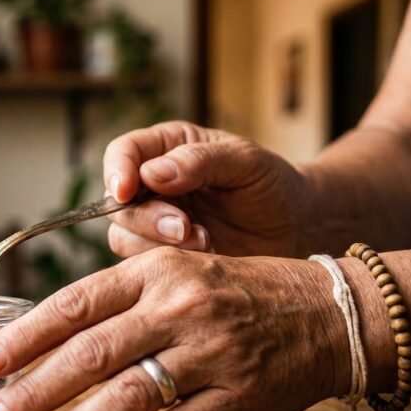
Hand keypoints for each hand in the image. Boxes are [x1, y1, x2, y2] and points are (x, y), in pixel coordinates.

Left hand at [0, 247, 349, 410]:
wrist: (328, 310)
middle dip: (34, 392)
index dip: (25, 335)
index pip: (74, 304)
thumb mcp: (176, 273)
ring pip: (128, 395)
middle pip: (90, 353)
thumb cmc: (236, 292)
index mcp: (153, 273)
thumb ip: (117, 302)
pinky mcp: (240, 395)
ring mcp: (210, 353)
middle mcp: (177, 307)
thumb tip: (47, 340)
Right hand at [103, 121, 310, 257]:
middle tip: (184, 228)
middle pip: (116, 201)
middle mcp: (152, 184)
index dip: (117, 171)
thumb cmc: (272, 186)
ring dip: (158, 243)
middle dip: (146, 217)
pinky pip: (141, 262)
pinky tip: (203, 254)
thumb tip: (151, 173)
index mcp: (166, 148)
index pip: (122, 153)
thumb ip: (200, 160)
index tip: (127, 191)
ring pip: (123, 235)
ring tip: (205, 241)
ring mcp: (154, 221)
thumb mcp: (245, 162)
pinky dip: (167, 262)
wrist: (294, 230)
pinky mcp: (162, 254)